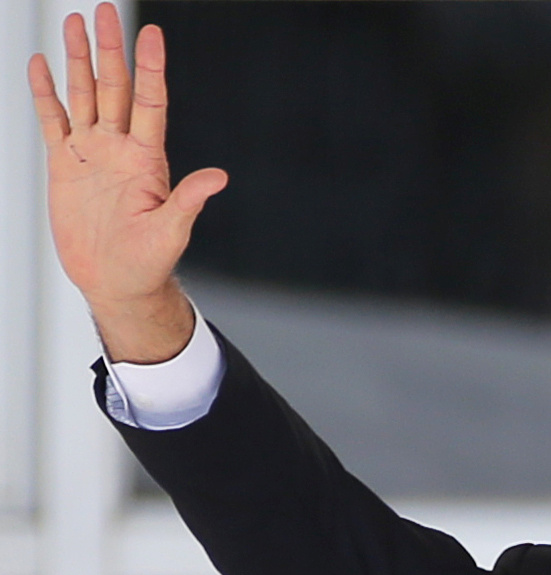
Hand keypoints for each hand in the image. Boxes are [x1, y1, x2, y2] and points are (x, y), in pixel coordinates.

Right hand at [28, 3, 225, 361]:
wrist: (116, 281)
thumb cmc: (149, 261)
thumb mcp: (171, 231)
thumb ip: (188, 200)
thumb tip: (219, 177)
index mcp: (148, 159)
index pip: (150, 102)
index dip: (150, 68)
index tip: (152, 34)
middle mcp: (120, 148)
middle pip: (114, 88)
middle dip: (109, 49)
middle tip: (102, 9)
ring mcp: (92, 153)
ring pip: (83, 95)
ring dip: (77, 60)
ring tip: (72, 22)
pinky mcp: (64, 164)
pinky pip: (53, 121)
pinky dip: (46, 93)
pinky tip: (40, 64)